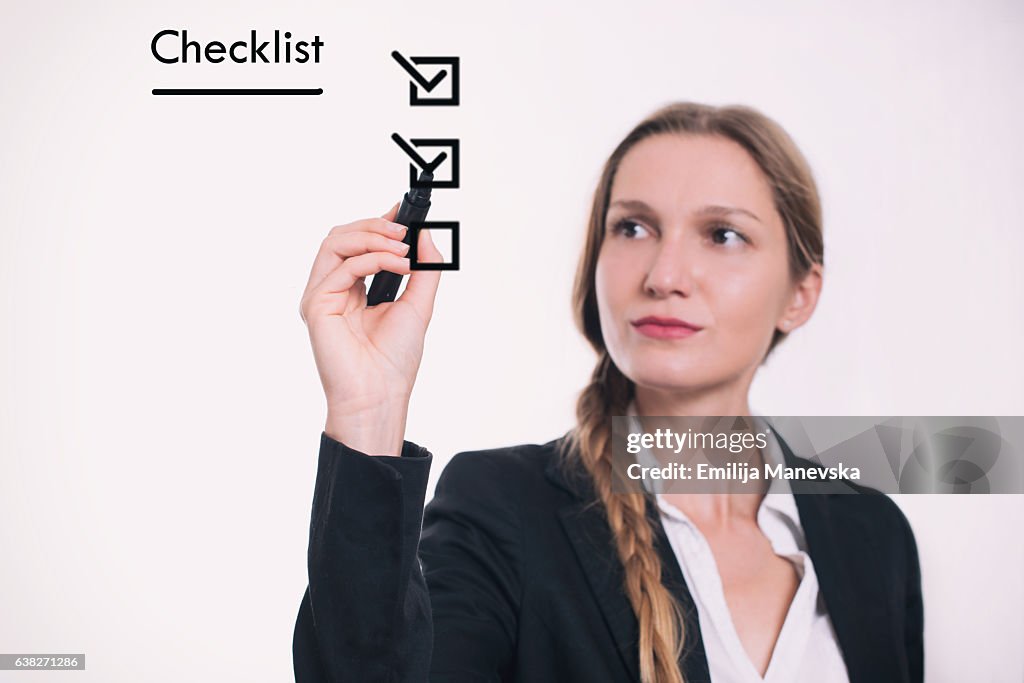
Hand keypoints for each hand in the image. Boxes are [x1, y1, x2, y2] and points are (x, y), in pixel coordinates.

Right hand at [299, 203, 443, 454]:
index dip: (378, 223)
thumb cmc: (394, 360)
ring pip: (335, 242)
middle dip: (375, 226)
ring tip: (402, 247)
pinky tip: (397, 266)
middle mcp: (333, 289)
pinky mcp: (316, 304)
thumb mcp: (419, 305)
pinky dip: (372, 259)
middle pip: (342, 236)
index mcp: (353, 289)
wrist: (380, 394)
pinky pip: (342, 267)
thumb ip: (424, 268)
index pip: (358, 244)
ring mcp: (321, 295)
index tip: (404, 211)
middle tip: (405, 230)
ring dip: (372, 237)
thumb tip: (426, 235)